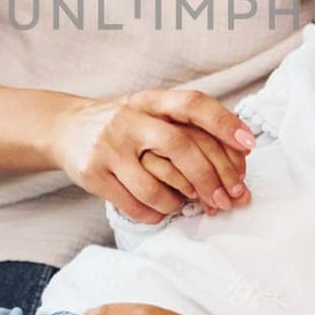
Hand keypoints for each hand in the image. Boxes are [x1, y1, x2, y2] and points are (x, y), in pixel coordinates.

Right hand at [48, 89, 254, 221]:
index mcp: (150, 100)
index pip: (193, 104)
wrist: (65, 128)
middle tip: (229, 199)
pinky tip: (163, 211)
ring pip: (155, 185)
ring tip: (188, 205)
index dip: (224, 122)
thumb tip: (239, 161)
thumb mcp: (151, 112)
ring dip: (180, 202)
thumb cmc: (125, 125)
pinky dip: (156, 213)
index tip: (249, 145)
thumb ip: (187, 128)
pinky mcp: (93, 174)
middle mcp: (129, 119)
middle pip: (179, 146)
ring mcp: (109, 147)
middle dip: (210, 177)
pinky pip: (134, 204)